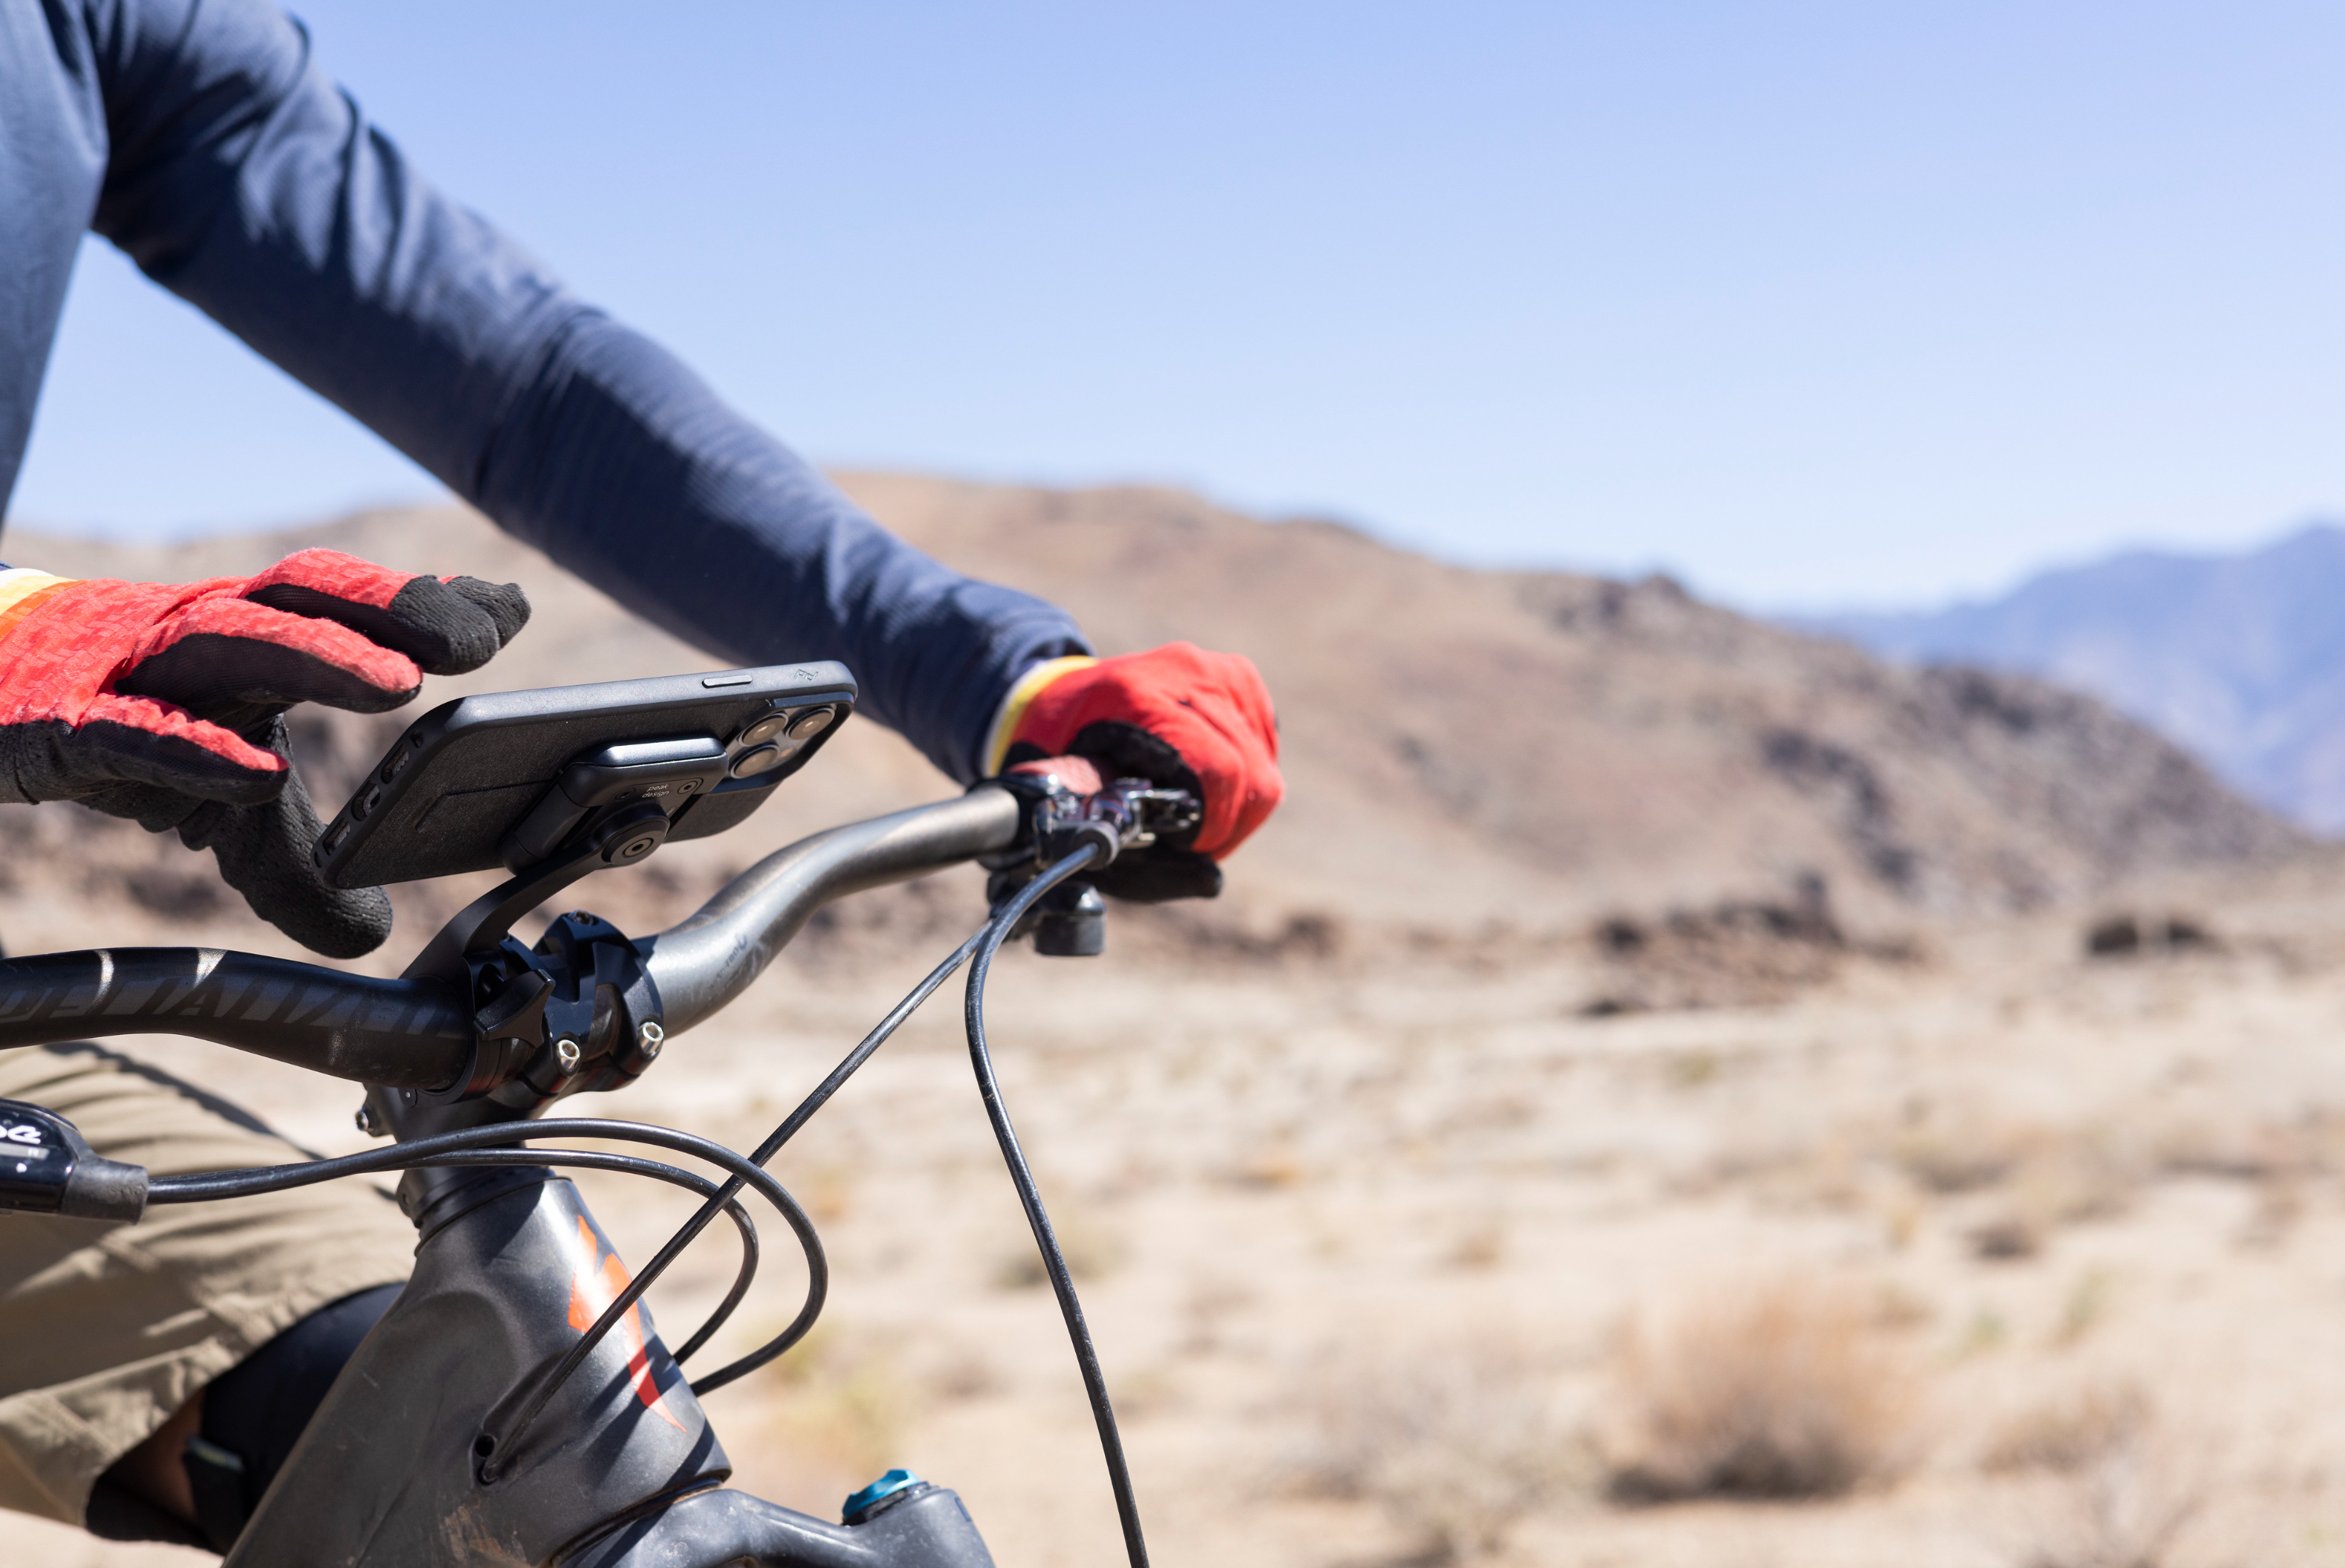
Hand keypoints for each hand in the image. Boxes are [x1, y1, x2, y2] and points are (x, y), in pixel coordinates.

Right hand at [0, 549, 528, 955]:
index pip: (346, 602)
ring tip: (398, 684)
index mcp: (249, 641)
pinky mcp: (66, 728)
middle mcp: (200, 637)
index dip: (424, 602)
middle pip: (303, 601)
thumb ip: (301, 868)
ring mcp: (134, 673)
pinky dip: (200, 752)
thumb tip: (371, 935)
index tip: (509, 610)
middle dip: (392, 613)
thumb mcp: (224, 801)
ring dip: (318, 656)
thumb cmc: (118, 727)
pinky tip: (260, 776)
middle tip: (475, 642)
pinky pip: (138, 734)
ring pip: (230, 643)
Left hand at [991, 642, 1280, 900]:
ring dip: (1240, 806)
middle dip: (1229, 825)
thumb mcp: (1077, 812)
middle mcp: (1185, 672)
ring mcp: (1216, 669)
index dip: (1212, 825)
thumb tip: (1211, 882)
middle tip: (1194, 843)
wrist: (1060, 692)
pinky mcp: (1238, 675)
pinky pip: (1265, 745)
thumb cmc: (1066, 758)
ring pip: (1263, 765)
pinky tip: (1209, 783)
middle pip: (1249, 773)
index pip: (1213, 771)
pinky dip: (1246, 777)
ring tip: (1198, 814)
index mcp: (1137, 697)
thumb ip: (1137, 858)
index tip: (1188, 847)